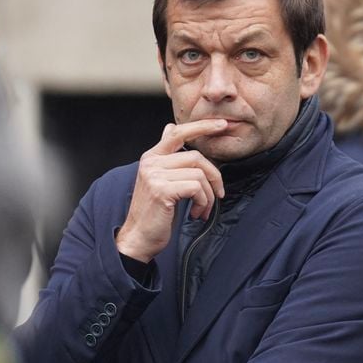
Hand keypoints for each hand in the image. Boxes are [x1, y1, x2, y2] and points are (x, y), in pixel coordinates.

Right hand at [116, 119, 226, 261]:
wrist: (139, 238)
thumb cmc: (154, 212)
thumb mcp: (160, 179)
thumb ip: (167, 154)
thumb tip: (169, 126)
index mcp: (151, 157)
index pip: (178, 132)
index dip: (202, 126)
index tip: (222, 124)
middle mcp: (151, 162)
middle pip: (196, 156)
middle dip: (214, 177)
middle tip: (218, 194)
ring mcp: (155, 176)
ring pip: (199, 174)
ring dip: (208, 195)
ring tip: (202, 209)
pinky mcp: (162, 190)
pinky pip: (196, 188)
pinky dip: (203, 202)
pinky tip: (196, 213)